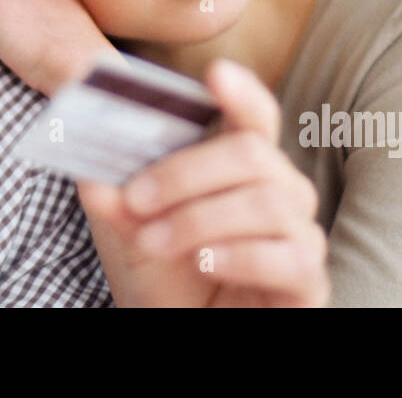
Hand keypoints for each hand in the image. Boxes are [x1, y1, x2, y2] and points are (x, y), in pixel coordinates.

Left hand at [76, 58, 329, 306]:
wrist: (178, 327)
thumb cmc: (163, 271)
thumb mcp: (128, 228)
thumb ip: (114, 195)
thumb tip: (92, 171)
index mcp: (242, 165)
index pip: (255, 115)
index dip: (241, 91)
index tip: (214, 73)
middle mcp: (281, 192)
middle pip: (250, 153)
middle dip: (186, 172)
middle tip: (137, 197)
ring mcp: (300, 235)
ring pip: (265, 203)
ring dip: (199, 218)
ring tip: (154, 239)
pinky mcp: (308, 281)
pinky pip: (291, 256)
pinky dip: (241, 255)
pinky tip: (206, 262)